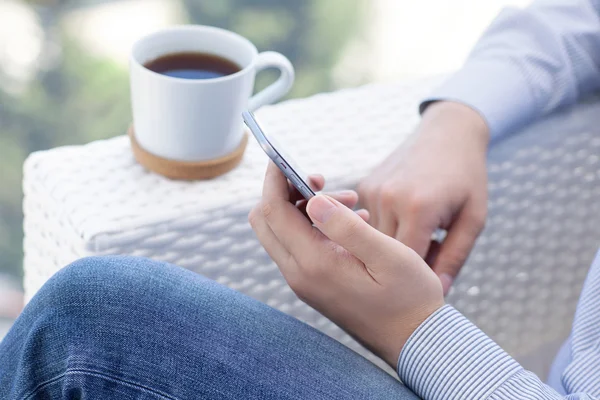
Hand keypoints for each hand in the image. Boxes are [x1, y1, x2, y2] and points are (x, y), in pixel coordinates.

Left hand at [249, 163, 443, 366]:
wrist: (414, 340)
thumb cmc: (409, 298)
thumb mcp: (388, 256)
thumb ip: (347, 227)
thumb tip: (312, 200)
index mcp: (314, 264)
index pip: (273, 211)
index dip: (274, 179)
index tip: (282, 156)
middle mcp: (299, 274)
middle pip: (266, 221)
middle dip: (285, 192)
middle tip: (322, 181)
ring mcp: (304, 281)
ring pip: (282, 231)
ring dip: (305, 207)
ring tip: (352, 201)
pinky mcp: (314, 283)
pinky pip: (299, 244)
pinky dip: (315, 224)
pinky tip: (354, 221)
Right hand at [358, 101, 489, 293]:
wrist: (448, 132)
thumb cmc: (467, 177)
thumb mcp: (473, 219)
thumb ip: (455, 257)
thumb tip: (439, 291)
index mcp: (418, 208)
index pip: (407, 264)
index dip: (419, 277)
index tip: (431, 279)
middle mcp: (388, 199)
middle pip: (386, 254)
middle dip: (405, 263)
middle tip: (430, 255)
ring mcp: (372, 191)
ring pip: (373, 240)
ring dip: (392, 246)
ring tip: (421, 234)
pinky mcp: (364, 186)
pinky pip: (368, 222)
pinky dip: (384, 228)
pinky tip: (406, 218)